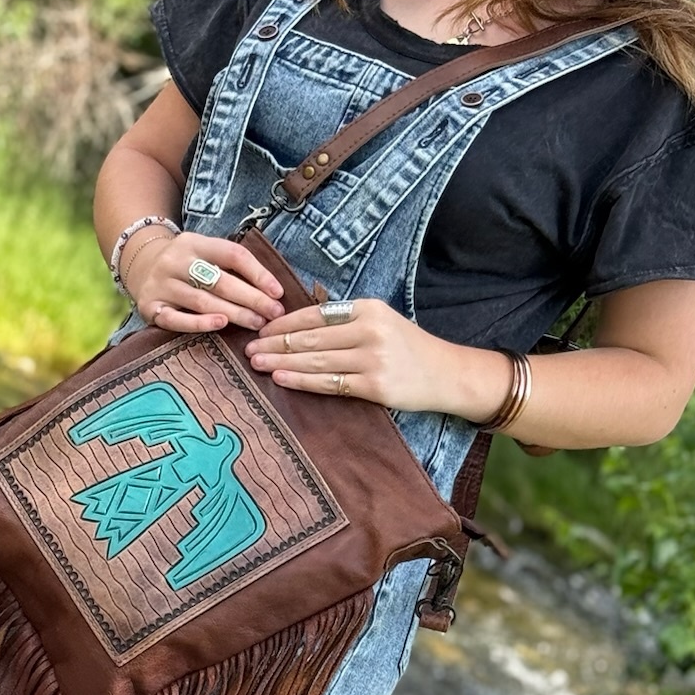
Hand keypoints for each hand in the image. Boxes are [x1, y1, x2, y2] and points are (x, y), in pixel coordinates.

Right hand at [121, 230, 285, 332]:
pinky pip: (176, 319)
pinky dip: (198, 323)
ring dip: (233, 313)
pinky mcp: (150, 307)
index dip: (258, 273)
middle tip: (273, 314)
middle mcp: (175, 260)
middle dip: (251, 298)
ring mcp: (161, 284)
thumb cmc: (187, 264)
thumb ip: (231, 266)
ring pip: (202, 300)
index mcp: (195, 242)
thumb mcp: (205, 252)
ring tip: (256, 323)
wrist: (140, 266)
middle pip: (219, 281)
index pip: (232, 254)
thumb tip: (273, 291)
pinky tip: (219, 324)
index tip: (278, 293)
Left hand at [244, 296, 463, 411]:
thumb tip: (295, 325)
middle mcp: (370, 329)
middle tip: (249, 349)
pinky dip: (302, 380)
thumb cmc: (407, 347)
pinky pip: (329, 383)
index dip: (284, 323)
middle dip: (275, 343)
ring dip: (281, 362)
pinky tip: (281, 378)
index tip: (261, 330)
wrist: (445, 373)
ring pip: (316, 360)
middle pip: (311, 337)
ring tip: (257, 364)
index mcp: (367, 308)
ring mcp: (373, 358)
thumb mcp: (380, 320)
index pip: (315, 314)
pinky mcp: (375, 385)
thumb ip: (344, 320)